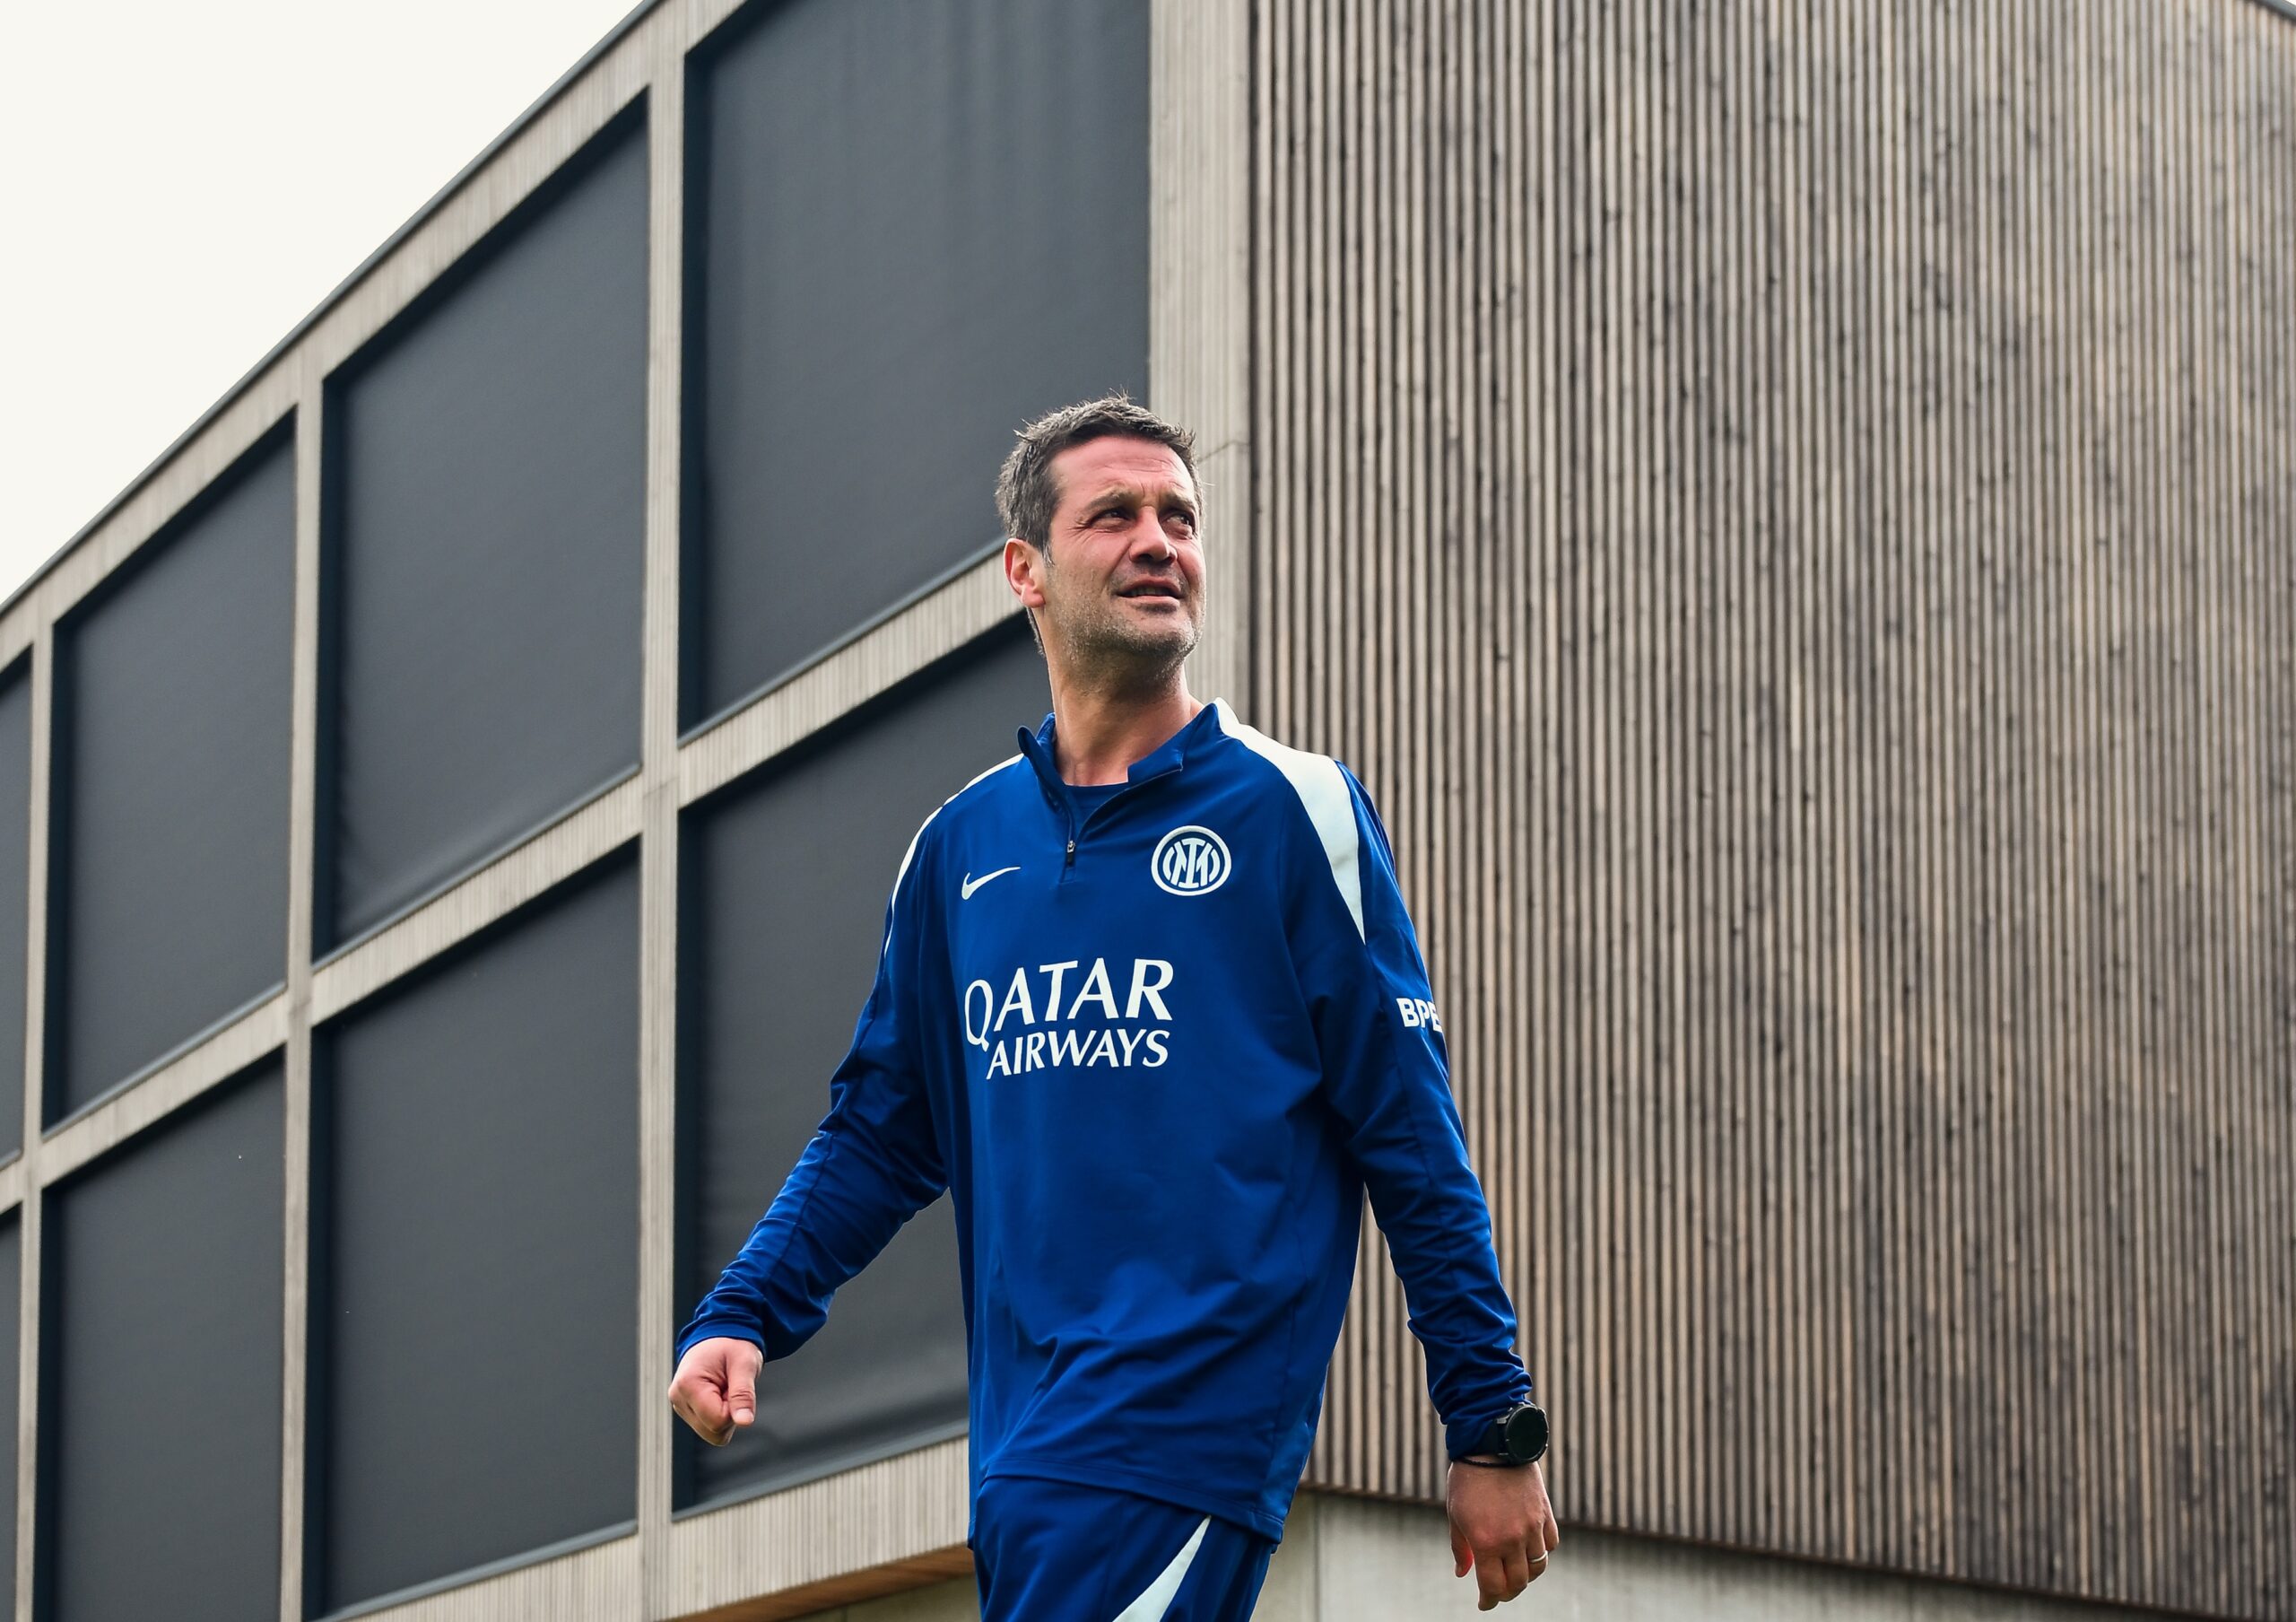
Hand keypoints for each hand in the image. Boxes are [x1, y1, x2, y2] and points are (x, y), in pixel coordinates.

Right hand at [666, 1336, 763, 1445]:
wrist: (719, 1336)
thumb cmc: (732, 1345)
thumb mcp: (744, 1364)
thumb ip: (743, 1394)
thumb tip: (745, 1422)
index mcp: (688, 1384)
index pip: (717, 1421)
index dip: (735, 1408)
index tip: (735, 1386)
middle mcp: (678, 1398)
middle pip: (714, 1432)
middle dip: (730, 1414)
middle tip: (731, 1387)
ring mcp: (680, 1406)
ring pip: (712, 1434)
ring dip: (725, 1415)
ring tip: (725, 1389)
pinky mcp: (686, 1410)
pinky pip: (709, 1428)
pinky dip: (720, 1415)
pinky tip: (720, 1395)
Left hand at [1446, 1457, 1557, 1608]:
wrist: (1492, 1444)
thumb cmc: (1467, 1479)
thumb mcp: (1455, 1514)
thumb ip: (1460, 1548)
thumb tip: (1463, 1573)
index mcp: (1485, 1542)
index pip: (1493, 1587)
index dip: (1488, 1601)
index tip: (1484, 1604)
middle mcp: (1512, 1539)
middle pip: (1517, 1583)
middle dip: (1506, 1593)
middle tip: (1498, 1592)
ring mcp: (1532, 1527)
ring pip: (1537, 1568)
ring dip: (1525, 1576)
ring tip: (1514, 1573)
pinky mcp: (1545, 1514)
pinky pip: (1550, 1545)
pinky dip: (1541, 1553)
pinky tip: (1530, 1550)